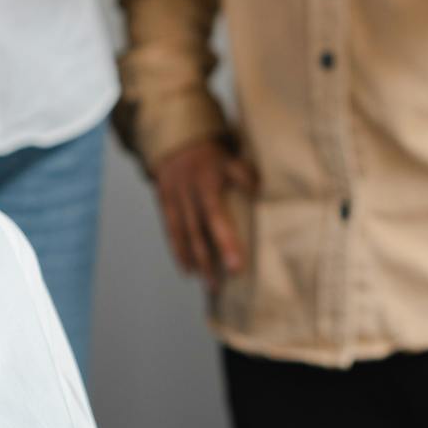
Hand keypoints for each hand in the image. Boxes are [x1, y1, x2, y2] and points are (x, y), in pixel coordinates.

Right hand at [154, 137, 256, 288]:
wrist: (177, 141)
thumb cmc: (211, 154)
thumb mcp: (229, 157)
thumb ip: (244, 174)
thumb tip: (262, 191)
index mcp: (206, 184)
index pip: (215, 217)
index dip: (224, 242)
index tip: (235, 267)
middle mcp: (188, 195)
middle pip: (198, 232)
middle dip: (209, 260)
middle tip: (220, 286)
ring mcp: (175, 200)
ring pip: (184, 236)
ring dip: (196, 262)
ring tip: (209, 285)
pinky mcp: (165, 204)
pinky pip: (171, 232)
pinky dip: (179, 252)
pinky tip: (188, 271)